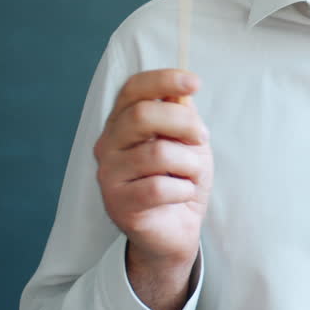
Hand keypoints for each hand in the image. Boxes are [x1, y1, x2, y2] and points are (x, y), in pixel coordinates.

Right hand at [94, 69, 211, 271]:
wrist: (176, 229)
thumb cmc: (180, 179)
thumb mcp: (188, 141)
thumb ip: (181, 115)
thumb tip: (181, 90)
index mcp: (122, 122)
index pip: (132, 89)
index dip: (163, 80)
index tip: (194, 82)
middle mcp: (108, 145)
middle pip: (141, 116)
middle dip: (183, 122)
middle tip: (201, 138)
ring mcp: (108, 175)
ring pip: (157, 154)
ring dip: (189, 164)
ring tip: (192, 175)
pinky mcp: (118, 204)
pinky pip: (159, 187)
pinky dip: (183, 190)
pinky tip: (181, 195)